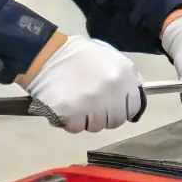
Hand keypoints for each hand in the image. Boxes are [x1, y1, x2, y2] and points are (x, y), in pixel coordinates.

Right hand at [22, 35, 143, 133]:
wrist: (47, 54)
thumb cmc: (78, 54)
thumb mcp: (109, 56)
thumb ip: (124, 75)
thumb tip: (133, 91)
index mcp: (123, 75)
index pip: (134, 107)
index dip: (123, 108)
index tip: (113, 106)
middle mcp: (112, 92)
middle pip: (116, 120)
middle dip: (104, 116)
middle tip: (91, 105)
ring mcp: (93, 105)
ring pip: (97, 126)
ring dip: (87, 119)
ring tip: (76, 103)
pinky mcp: (73, 115)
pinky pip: (77, 128)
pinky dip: (71, 122)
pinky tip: (66, 107)